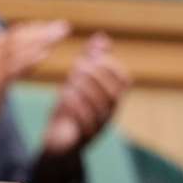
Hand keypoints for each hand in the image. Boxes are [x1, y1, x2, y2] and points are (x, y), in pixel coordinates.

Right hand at [0, 20, 69, 155]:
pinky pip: (12, 70)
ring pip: (16, 49)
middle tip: (64, 27)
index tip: (54, 27)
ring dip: (40, 40)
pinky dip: (29, 60)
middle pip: (17, 38)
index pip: (13, 35)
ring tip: (59, 36)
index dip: (34, 29)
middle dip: (42, 31)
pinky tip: (45, 54)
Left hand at [40, 33, 129, 157]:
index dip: (111, 66)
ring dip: (85, 90)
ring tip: (69, 80)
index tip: (92, 56)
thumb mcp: (79, 82)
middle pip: (114, 93)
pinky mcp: (83, 140)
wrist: (58, 144)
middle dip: (96, 76)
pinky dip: (76, 106)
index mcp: (111, 99)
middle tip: (77, 66)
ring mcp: (98, 128)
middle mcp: (109, 114)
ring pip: (100, 108)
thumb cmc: (70, 110)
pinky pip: (85, 123)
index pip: (124, 81)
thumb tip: (102, 38)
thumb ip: (91, 60)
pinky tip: (64, 94)